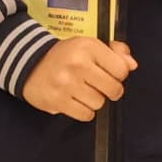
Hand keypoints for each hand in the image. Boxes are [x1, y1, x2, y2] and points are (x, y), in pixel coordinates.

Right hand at [21, 33, 138, 119]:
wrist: (29, 63)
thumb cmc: (65, 56)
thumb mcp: (89, 45)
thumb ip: (115, 52)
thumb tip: (132, 65)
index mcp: (88, 47)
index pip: (122, 69)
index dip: (119, 75)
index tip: (109, 74)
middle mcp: (78, 64)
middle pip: (114, 90)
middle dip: (109, 90)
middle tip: (98, 85)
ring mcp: (66, 84)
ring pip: (99, 104)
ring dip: (94, 101)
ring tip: (82, 91)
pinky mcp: (57, 101)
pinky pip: (85, 115)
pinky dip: (84, 111)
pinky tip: (75, 101)